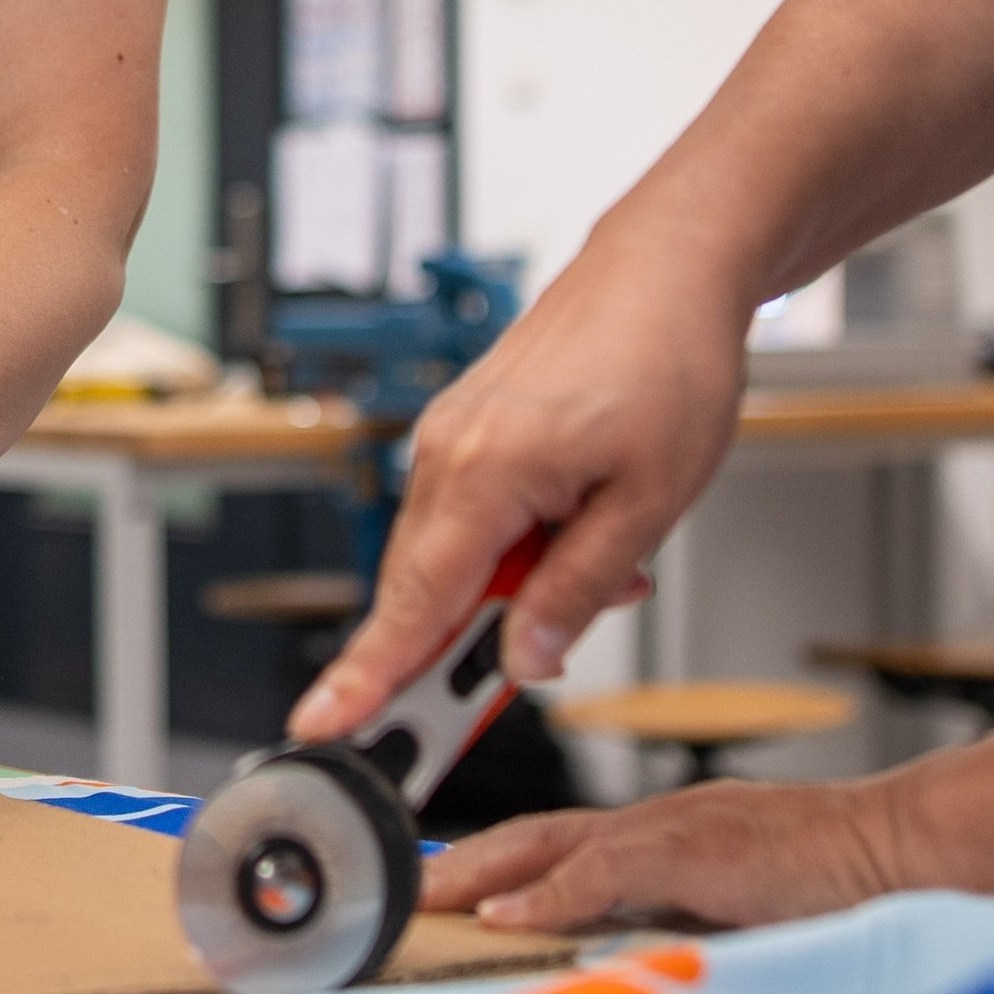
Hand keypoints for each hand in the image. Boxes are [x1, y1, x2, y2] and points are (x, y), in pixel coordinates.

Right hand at [293, 225, 745, 736]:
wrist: (666, 268)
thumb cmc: (668, 361)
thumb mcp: (647, 502)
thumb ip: (577, 589)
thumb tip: (525, 659)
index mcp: (484, 471)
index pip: (413, 604)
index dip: (368, 676)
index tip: (325, 725)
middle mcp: (447, 452)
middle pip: (422, 590)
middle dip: (464, 647)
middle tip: (520, 678)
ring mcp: (450, 436)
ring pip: (451, 557)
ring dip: (510, 590)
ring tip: (608, 561)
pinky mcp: (466, 429)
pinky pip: (468, 517)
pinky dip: (512, 548)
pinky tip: (581, 530)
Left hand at [426, 778, 904, 934]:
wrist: (902, 848)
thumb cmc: (839, 883)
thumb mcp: (743, 913)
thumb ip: (686, 933)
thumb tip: (635, 973)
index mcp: (667, 836)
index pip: (563, 845)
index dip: (502, 867)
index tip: (450, 892)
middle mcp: (658, 822)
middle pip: (536, 836)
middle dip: (467, 865)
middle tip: (407, 892)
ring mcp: (672, 830)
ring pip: (553, 844)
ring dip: (485, 875)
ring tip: (428, 902)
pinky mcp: (692, 850)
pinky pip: (602, 871)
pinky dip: (548, 893)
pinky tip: (506, 915)